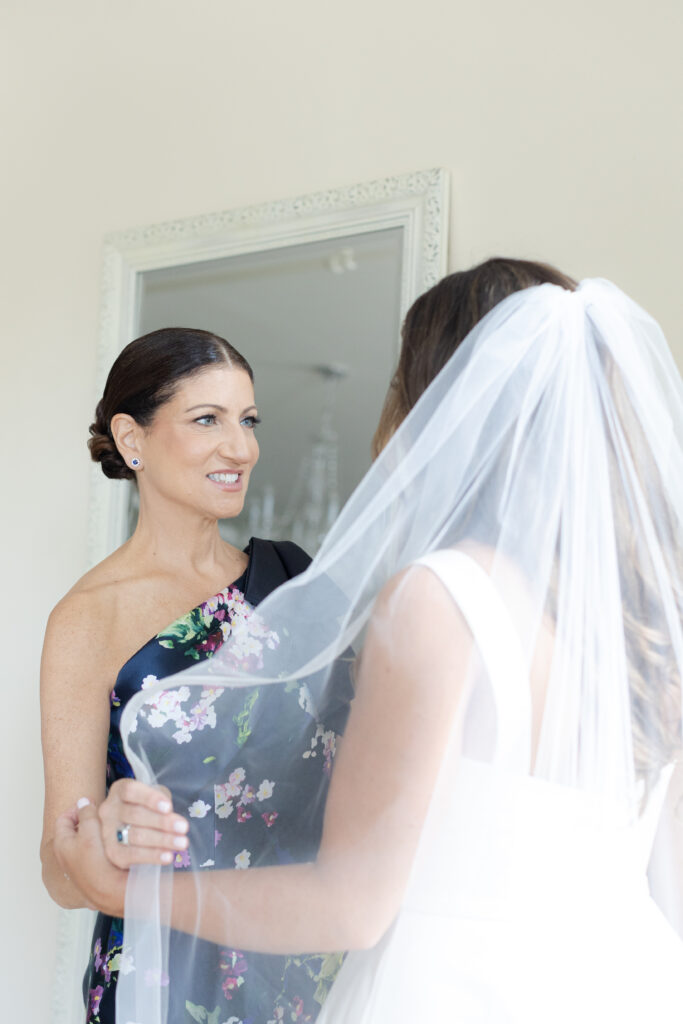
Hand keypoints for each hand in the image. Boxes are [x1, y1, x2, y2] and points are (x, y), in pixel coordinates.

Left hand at [54, 800, 126, 915]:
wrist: (110, 892)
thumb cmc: (97, 862)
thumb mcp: (90, 829)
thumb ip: (86, 812)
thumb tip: (82, 802)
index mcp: (61, 844)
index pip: (63, 818)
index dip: (77, 807)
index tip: (92, 803)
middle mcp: (65, 856)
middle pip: (74, 830)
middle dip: (88, 820)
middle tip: (102, 816)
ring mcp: (78, 866)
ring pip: (85, 841)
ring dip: (96, 833)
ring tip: (110, 829)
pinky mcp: (90, 873)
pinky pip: (94, 853)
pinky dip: (101, 845)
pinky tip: (113, 845)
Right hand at [98, 778, 188, 867]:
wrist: (126, 831)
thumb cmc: (145, 808)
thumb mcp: (152, 799)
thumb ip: (160, 804)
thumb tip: (174, 818)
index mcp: (119, 791)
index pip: (131, 791)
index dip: (150, 798)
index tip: (169, 807)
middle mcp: (109, 810)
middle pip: (136, 814)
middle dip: (162, 822)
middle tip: (184, 828)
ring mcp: (108, 832)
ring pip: (136, 836)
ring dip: (162, 840)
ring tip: (182, 843)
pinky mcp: (112, 852)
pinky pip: (133, 855)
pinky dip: (152, 856)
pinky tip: (168, 856)